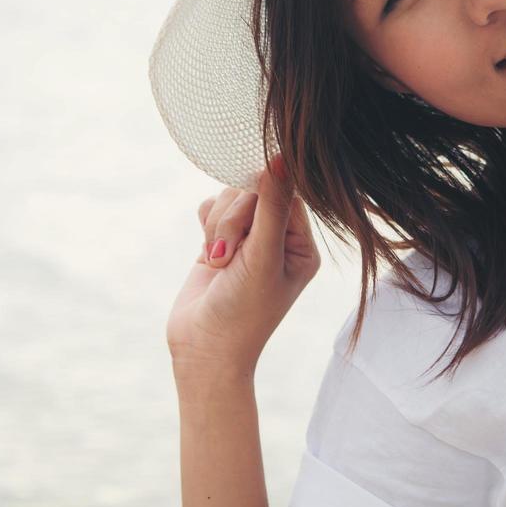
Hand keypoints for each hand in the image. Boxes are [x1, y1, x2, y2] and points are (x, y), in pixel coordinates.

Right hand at [165, 154, 320, 381]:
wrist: (203, 351)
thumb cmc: (242, 313)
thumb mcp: (262, 258)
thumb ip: (271, 205)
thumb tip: (283, 155)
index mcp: (302, 245)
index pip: (283, 192)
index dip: (260, 200)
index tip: (248, 231)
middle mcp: (278, 239)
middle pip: (253, 191)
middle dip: (234, 220)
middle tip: (229, 258)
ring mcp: (247, 239)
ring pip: (229, 198)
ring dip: (218, 228)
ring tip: (219, 264)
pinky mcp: (219, 241)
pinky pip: (211, 207)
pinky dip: (206, 226)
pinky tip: (208, 255)